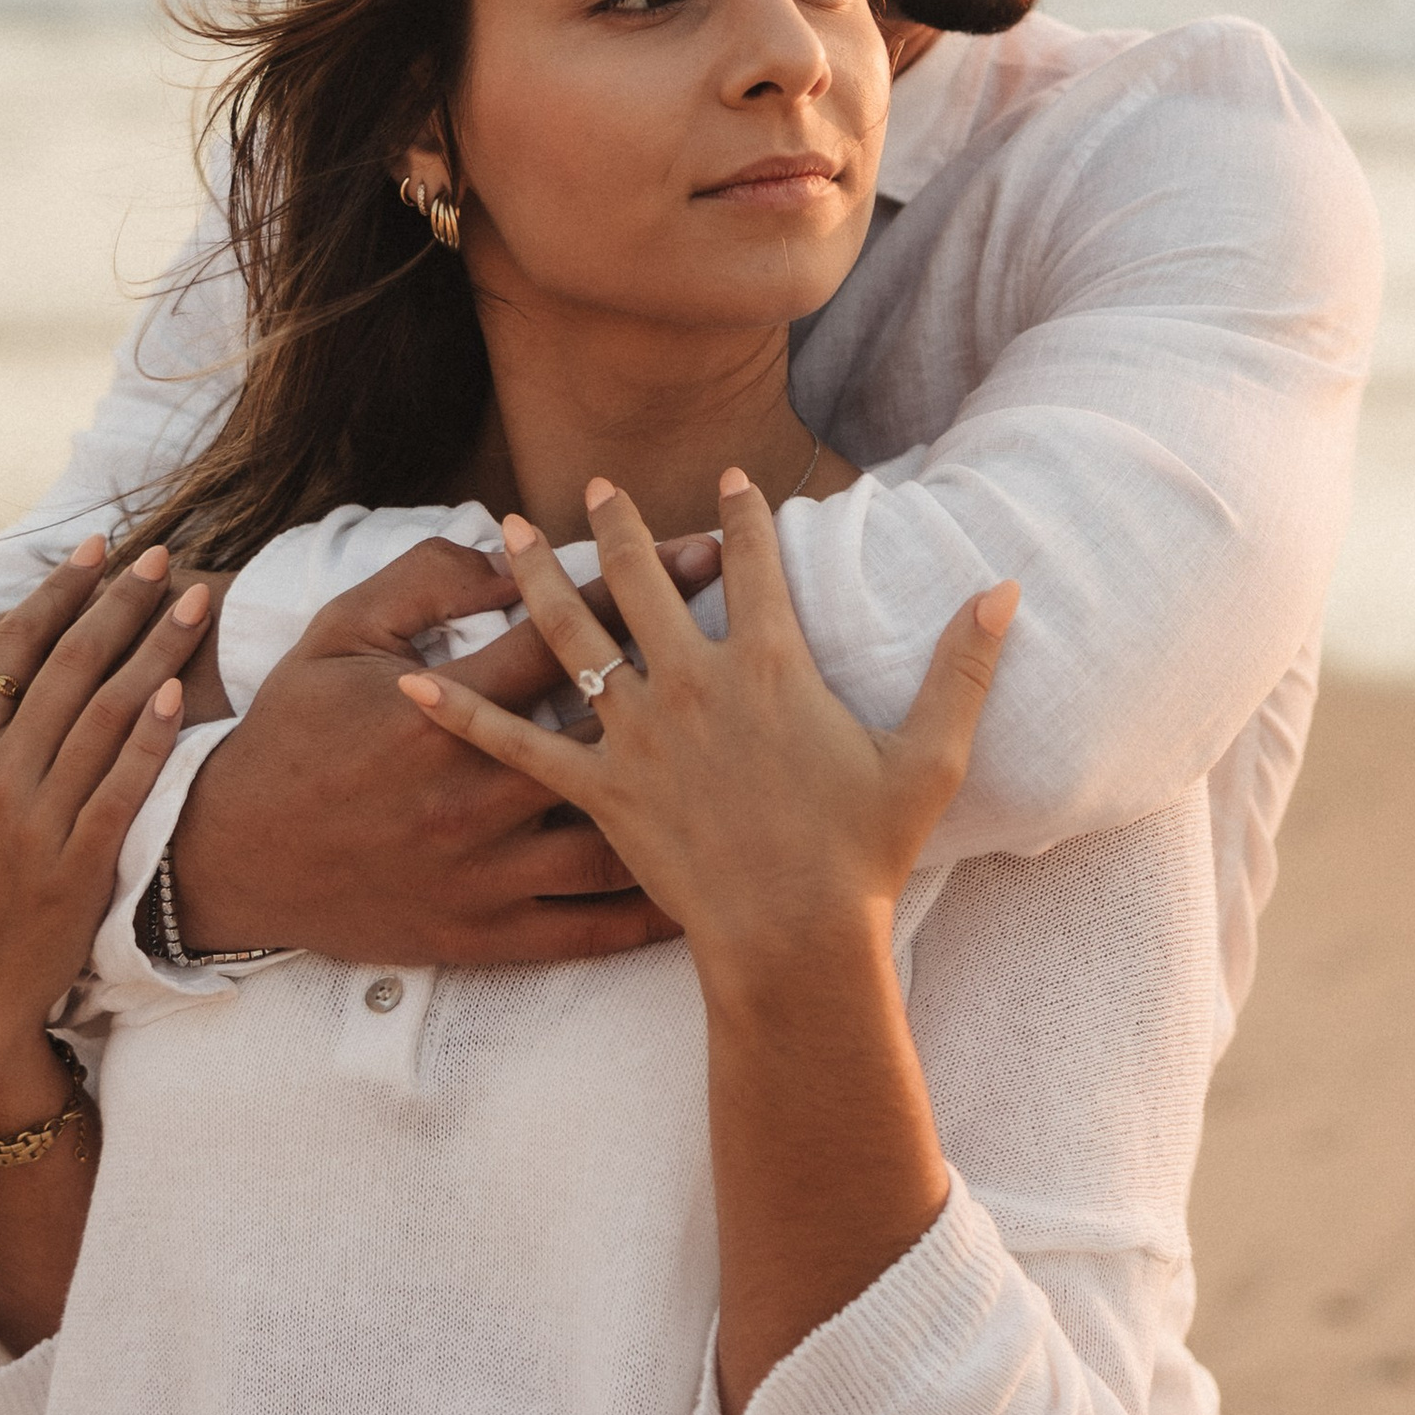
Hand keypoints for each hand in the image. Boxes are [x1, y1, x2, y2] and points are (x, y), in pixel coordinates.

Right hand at [0, 538, 215, 1123]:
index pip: (12, 649)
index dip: (57, 592)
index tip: (96, 551)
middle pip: (71, 665)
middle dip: (121, 601)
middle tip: (162, 557)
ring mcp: (43, 818)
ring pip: (109, 711)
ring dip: (156, 647)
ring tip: (195, 602)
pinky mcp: (84, 861)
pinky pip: (126, 783)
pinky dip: (153, 733)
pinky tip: (179, 689)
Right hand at [167, 530, 723, 967]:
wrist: (230, 860)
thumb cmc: (291, 734)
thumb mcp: (339, 633)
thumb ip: (426, 582)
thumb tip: (508, 546)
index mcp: (442, 714)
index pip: (569, 633)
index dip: (643, 580)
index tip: (708, 543)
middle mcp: (476, 794)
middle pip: (615, 730)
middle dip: (697, 678)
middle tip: (770, 644)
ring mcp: (485, 871)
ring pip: (618, 842)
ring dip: (696, 809)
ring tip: (764, 774)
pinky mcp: (484, 934)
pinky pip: (588, 931)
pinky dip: (653, 915)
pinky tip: (712, 892)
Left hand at [397, 476, 1015, 987]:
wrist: (794, 939)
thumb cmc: (864, 853)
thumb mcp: (931, 757)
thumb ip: (963, 667)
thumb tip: (1005, 590)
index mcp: (772, 665)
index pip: (751, 562)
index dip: (739, 513)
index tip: (726, 475)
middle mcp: (694, 683)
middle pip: (641, 580)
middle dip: (618, 523)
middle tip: (595, 483)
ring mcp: (638, 735)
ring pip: (571, 636)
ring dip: (532, 577)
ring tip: (503, 530)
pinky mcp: (597, 790)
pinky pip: (516, 743)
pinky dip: (459, 713)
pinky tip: (409, 685)